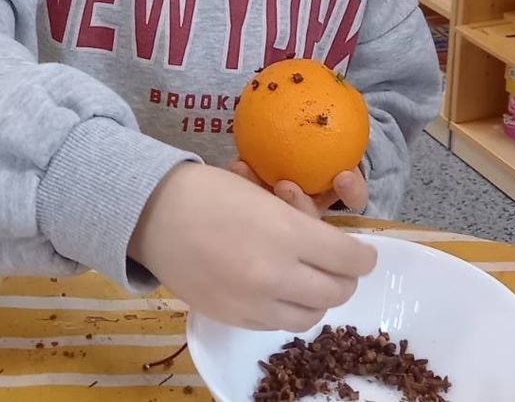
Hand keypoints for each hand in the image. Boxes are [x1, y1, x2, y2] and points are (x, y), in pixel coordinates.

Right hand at [129, 163, 376, 331]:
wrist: (152, 213)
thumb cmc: (208, 189)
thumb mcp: (262, 194)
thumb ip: (299, 219)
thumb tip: (326, 237)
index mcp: (286, 233)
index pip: (350, 259)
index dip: (362, 257)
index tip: (361, 252)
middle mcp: (275, 274)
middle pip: (337, 292)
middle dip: (344, 277)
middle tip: (335, 263)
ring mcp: (253, 303)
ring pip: (310, 316)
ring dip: (316, 297)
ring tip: (304, 277)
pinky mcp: (233, 319)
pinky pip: (276, 324)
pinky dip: (285, 309)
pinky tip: (272, 287)